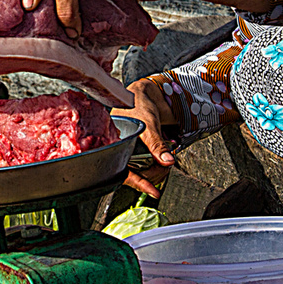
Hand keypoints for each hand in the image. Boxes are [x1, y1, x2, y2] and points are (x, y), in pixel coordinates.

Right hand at [116, 79, 177, 197]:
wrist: (145, 92)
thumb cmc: (136, 104)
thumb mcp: (148, 124)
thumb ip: (157, 144)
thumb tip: (167, 161)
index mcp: (114, 147)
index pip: (126, 173)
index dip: (141, 184)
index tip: (154, 192)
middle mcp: (122, 151)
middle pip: (138, 173)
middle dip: (155, 172)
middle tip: (167, 163)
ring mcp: (133, 151)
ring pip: (146, 169)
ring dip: (159, 167)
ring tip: (167, 157)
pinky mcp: (143, 148)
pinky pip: (151, 161)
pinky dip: (161, 159)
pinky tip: (166, 152)